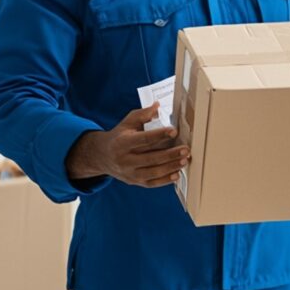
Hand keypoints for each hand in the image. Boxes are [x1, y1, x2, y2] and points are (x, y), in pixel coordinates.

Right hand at [66, 104, 189, 187]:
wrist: (103, 156)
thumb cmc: (120, 136)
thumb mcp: (128, 122)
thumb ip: (143, 114)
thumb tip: (157, 106)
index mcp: (123, 142)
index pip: (144, 139)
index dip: (160, 134)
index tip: (174, 130)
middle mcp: (125, 159)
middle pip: (151, 158)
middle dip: (170, 154)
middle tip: (186, 149)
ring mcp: (129, 173)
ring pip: (153, 172)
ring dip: (171, 167)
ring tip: (185, 160)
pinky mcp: (134, 181)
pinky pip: (152, 183)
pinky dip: (165, 180)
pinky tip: (177, 174)